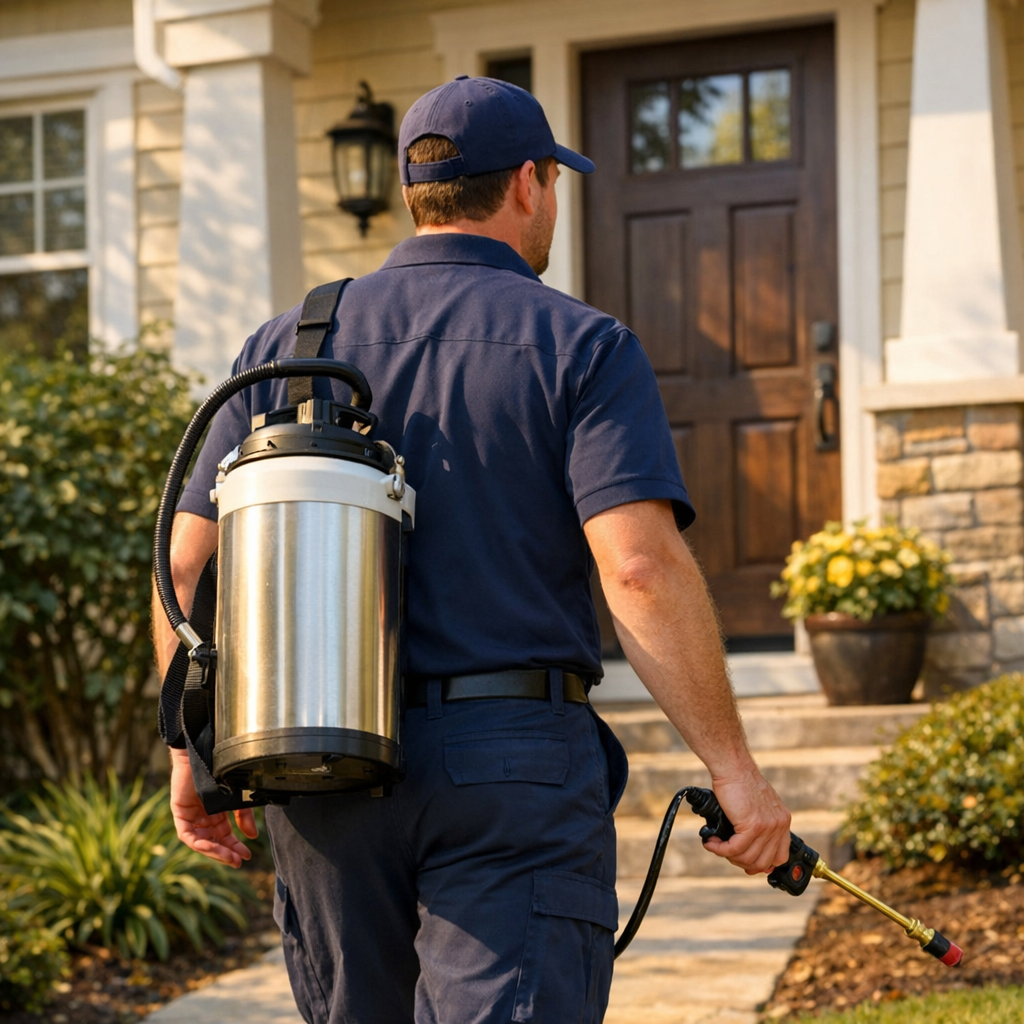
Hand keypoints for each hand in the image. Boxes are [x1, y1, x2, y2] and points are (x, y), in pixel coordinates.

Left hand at [168, 748, 257, 867]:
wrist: (206, 750)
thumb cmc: (222, 770)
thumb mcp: (238, 796)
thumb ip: (243, 816)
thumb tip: (251, 836)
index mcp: (216, 811)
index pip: (224, 835)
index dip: (234, 846)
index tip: (246, 856)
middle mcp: (202, 816)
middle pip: (213, 841)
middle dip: (226, 852)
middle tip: (238, 861)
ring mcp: (190, 815)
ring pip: (200, 842)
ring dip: (214, 851)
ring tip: (229, 857)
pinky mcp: (180, 812)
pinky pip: (188, 835)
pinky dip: (200, 843)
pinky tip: (213, 846)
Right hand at [701, 764, 791, 874]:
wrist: (733, 767)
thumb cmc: (740, 782)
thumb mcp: (758, 806)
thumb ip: (759, 826)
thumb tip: (748, 848)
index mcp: (782, 821)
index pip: (780, 856)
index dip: (761, 864)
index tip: (745, 863)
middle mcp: (778, 826)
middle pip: (762, 862)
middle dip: (740, 862)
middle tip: (725, 852)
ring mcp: (767, 827)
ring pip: (748, 857)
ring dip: (727, 855)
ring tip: (715, 845)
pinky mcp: (752, 825)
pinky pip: (735, 848)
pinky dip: (720, 849)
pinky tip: (711, 842)